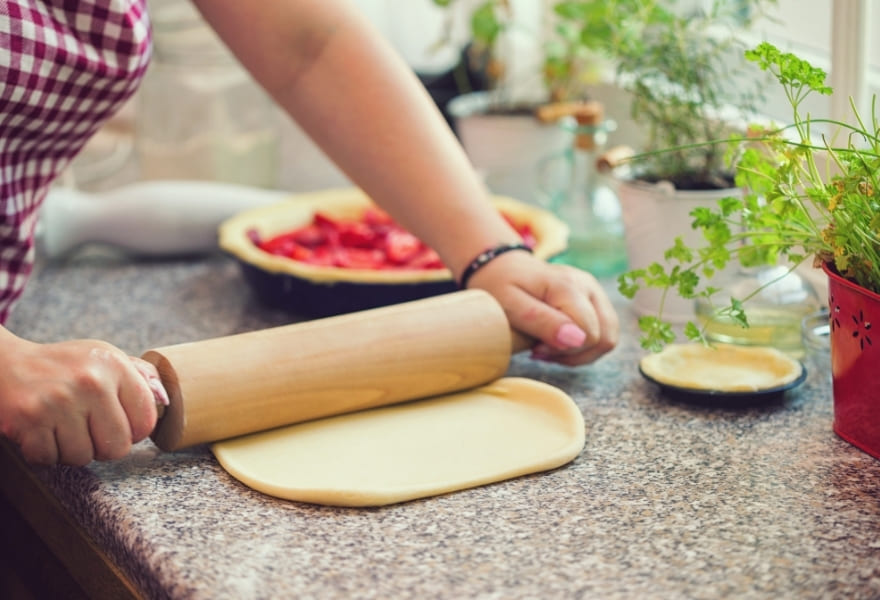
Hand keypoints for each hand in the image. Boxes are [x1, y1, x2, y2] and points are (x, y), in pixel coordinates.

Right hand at [0, 334, 167, 465]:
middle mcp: (90, 382)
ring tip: (62, 427)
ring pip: (82, 457)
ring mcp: (58, 402)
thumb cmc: (63, 366)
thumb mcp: (103, 358)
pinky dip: (45, 453)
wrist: (4, 364)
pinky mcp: (29, 420)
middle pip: (117, 447)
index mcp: (114, 366)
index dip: (134, 431)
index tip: (121, 425)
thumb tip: (166, 400)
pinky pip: (50, 459)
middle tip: (88, 430)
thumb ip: (139, 377)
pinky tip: (42, 431)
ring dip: (72, 450)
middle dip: (103, 446)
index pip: (145, 420)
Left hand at [467, 251, 618, 365]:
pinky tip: (557, 343)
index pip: (588, 333)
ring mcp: (594, 292)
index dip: (564, 350)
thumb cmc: (501, 287)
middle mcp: (588, 286)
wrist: (502, 269)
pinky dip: (582, 347)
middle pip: (604, 338)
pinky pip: (603, 334)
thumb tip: (577, 339)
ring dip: (579, 353)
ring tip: (548, 347)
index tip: (535, 348)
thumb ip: (542, 321)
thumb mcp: (509, 305)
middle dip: (572, 354)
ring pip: (608, 339)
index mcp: (568, 285)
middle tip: (539, 350)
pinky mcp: (595, 300)